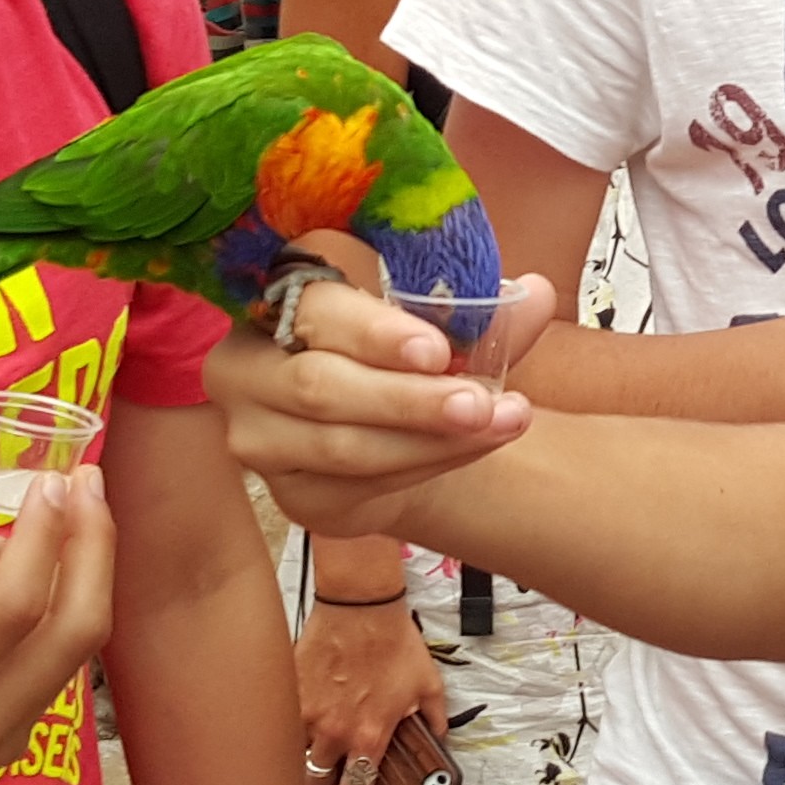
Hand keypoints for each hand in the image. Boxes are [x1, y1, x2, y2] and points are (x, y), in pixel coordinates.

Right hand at [0, 447, 117, 784]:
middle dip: (91, 548)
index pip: (15, 607)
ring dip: (55, 577)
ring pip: (68, 650)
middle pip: (74, 634)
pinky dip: (33, 613)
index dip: (44, 534)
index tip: (50, 477)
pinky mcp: (1, 747)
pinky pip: (46, 667)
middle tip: (83, 483)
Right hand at [218, 271, 548, 537]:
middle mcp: (244, 367)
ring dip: (428, 440)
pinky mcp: (285, 491)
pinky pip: (355, 485)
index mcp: (275, 298)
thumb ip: (484, 313)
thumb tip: (540, 293)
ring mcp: (255, 435)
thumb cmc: (395, 357)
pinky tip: (470, 449)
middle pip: (320, 388)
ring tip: (499, 424)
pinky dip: (422, 468)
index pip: (314, 311)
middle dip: (409, 399)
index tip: (437, 350)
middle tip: (481, 403)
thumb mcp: (434, 325)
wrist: (379, 429)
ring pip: (341, 446)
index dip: (373, 333)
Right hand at [293, 587, 449, 784]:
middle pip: (317, 783)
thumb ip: (435, 720)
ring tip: (320, 741)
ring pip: (297, 757)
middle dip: (327, 784)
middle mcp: (333, 732)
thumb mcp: (429, 684)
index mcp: (369, 736)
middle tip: (337, 771)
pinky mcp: (288, 694)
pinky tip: (308, 713)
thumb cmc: (394, 642)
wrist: (359, 605)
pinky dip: (293, 727)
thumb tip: (439, 738)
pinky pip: (284, 725)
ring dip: (308, 756)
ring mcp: (305, 713)